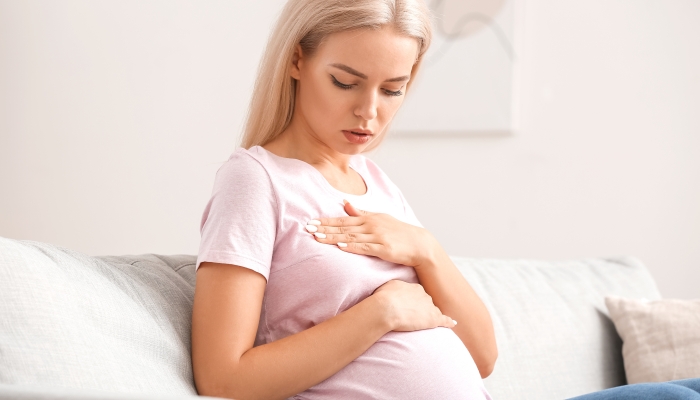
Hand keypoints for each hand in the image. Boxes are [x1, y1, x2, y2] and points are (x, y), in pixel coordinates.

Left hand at [306, 199, 436, 267]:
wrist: (419, 244)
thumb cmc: (398, 232)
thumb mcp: (380, 218)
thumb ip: (361, 213)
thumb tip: (344, 204)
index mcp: (368, 218)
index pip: (343, 220)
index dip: (326, 221)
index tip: (311, 222)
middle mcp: (371, 225)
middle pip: (343, 227)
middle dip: (324, 228)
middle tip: (308, 229)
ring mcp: (377, 236)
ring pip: (351, 237)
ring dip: (333, 237)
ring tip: (318, 238)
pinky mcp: (384, 248)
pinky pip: (364, 247)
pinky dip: (352, 246)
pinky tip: (340, 246)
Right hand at [372, 280, 456, 330]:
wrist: (387, 308)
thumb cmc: (383, 298)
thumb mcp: (388, 286)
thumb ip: (396, 288)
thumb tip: (394, 290)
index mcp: (415, 288)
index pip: (418, 294)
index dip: (413, 300)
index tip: (409, 304)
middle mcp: (425, 295)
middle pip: (426, 302)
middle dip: (421, 307)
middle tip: (412, 314)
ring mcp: (430, 307)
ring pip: (433, 311)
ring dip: (430, 315)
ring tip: (426, 321)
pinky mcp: (433, 319)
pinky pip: (444, 320)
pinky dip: (449, 322)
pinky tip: (452, 324)